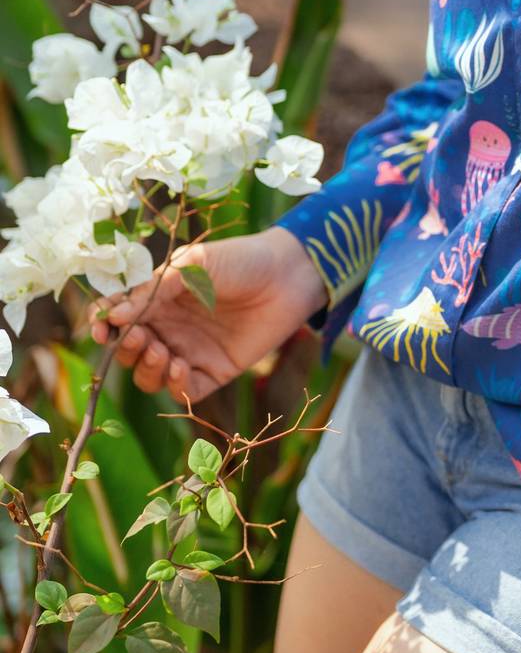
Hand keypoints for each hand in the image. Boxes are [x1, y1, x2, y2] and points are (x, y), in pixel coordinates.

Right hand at [89, 227, 325, 401]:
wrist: (288, 275)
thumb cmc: (240, 260)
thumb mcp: (193, 265)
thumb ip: (155, 289)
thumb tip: (113, 315)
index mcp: (158, 299)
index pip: (118, 318)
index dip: (103, 325)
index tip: (100, 328)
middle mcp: (169, 328)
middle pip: (129, 351)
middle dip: (125, 348)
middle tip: (139, 336)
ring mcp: (190, 351)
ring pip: (150, 375)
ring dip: (145, 369)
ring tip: (161, 351)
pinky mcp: (214, 372)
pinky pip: (184, 391)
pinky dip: (173, 385)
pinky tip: (179, 367)